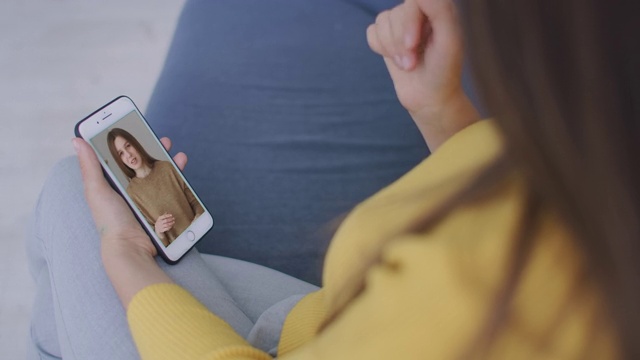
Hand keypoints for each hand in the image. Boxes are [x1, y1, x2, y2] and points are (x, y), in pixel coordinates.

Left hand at [74, 136, 186, 305]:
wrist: (131, 249)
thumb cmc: (110, 222)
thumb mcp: (97, 191)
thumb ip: (90, 166)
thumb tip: (77, 140)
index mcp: (114, 186)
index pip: (123, 159)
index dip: (130, 143)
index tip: (137, 129)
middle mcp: (132, 192)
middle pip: (145, 165)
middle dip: (155, 150)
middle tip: (163, 139)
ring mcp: (149, 201)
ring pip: (162, 176)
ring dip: (172, 163)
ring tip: (179, 155)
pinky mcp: (164, 209)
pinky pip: (174, 191)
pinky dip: (181, 180)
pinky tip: (184, 174)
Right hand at [367, 0, 478, 149]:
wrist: (429, 97)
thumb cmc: (443, 71)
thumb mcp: (449, 41)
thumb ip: (440, 10)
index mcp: (437, 8)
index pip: (412, 1)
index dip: (408, 22)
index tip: (413, 45)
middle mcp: (419, 12)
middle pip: (394, 14)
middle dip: (400, 43)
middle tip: (412, 63)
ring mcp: (400, 24)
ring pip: (381, 21)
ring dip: (392, 49)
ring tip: (407, 64)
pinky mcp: (386, 38)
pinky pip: (372, 32)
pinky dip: (380, 48)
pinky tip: (395, 59)